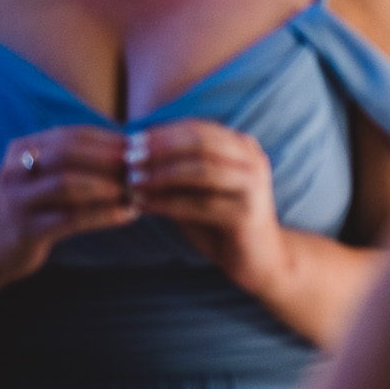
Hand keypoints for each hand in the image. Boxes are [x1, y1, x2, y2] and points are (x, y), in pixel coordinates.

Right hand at [0, 127, 136, 278]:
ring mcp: (16, 200)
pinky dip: (104, 215)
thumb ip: (81, 160)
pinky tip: (129, 215)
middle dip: (109, 159)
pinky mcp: (26, 229)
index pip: (72, 134)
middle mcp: (14, 170)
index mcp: (22, 149)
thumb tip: (136, 146)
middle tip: (142, 168)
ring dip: (107, 186)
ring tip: (137, 192)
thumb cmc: (39, 206)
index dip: (109, 140)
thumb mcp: (51, 176)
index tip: (142, 147)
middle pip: (67, 153)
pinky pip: (70, 219)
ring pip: (66, 184)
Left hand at [127, 122, 292, 299]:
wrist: (260, 259)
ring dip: (162, 174)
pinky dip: (168, 202)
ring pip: (203, 169)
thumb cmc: (222, 222)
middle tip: (129, 158)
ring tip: (132, 181)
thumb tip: (135, 153)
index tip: (132, 140)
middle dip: (161, 149)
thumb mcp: (198, 189)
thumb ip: (177, 170)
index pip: (200, 129)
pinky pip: (202, 203)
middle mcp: (253, 162)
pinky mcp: (248, 214)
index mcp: (244, 148)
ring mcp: (254, 187)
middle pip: (202, 142)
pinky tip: (144, 205)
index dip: (164, 133)